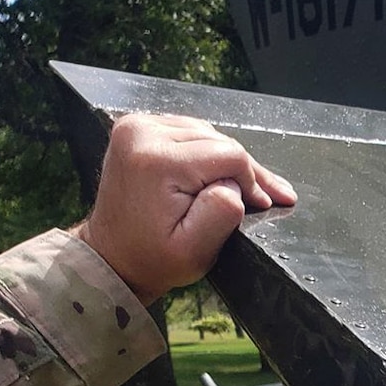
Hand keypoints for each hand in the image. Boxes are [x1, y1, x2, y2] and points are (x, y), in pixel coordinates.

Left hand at [75, 113, 296, 303]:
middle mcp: (141, 133)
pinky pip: (190, 132)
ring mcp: (136, 126)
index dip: (254, 180)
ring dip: (230, 160)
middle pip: (219, 140)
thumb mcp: (195, 250)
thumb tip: (237, 183)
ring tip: (251, 186)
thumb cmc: (154, 258)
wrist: (114, 256)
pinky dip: (210, 151)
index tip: (264, 205)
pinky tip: (223, 172)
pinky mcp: (137, 128)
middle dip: (247, 170)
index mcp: (155, 160)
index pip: (229, 154)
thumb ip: (222, 212)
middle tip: (272, 195)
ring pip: (208, 133)